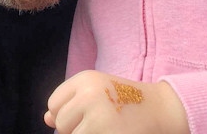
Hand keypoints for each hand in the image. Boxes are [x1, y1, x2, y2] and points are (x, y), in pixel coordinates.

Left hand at [44, 70, 189, 133]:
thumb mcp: (97, 91)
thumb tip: (47, 118)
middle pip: (61, 122)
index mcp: (85, 78)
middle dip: (74, 128)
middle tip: (99, 122)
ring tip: (106, 128)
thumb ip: (71, 102)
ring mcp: (98, 116)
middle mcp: (89, 94)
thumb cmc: (125, 100)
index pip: (54, 103)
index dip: (63, 114)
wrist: (160, 109)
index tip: (81, 115)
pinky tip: (112, 133)